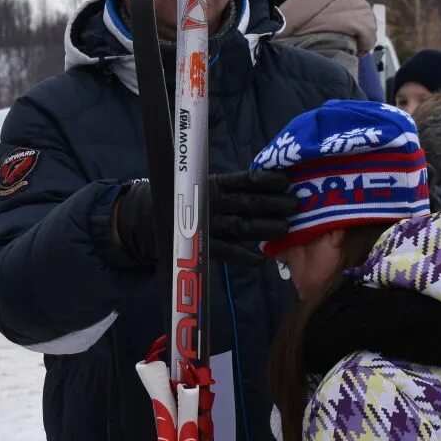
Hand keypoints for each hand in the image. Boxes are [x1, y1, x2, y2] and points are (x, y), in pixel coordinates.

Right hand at [113, 172, 299, 266]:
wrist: (145, 220)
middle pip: (248, 203)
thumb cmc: (183, 201)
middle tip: (296, 205)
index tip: (286, 180)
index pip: (244, 180)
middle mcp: (212, 202)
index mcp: (213, 184)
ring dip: (264, 227)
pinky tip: (260, 260)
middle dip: (273, 204)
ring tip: (286, 228)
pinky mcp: (202, 245)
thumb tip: (271, 181)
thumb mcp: (204, 187)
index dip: (265, 180)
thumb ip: (231, 188)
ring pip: (240, 225)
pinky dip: (242, 256)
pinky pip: (225, 251)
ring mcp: (207, 224)